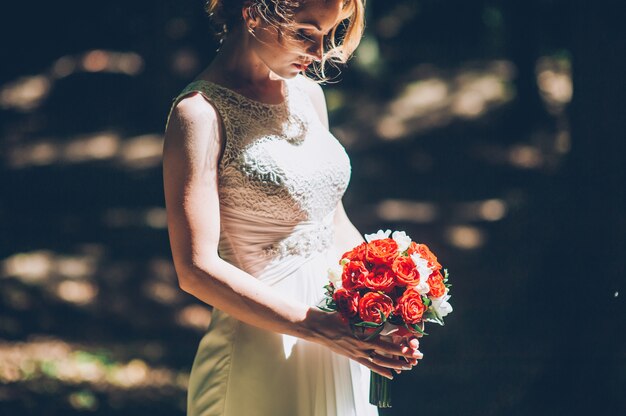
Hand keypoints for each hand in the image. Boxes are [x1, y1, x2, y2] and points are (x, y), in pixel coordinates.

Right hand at [305, 310, 423, 379]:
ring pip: (381, 361)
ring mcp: (358, 352)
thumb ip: (366, 313)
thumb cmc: (335, 315)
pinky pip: (370, 366)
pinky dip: (382, 371)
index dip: (401, 339)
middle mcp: (363, 343)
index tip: (414, 340)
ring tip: (409, 367)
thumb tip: (380, 309)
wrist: (318, 326)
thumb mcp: (352, 311)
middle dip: (405, 354)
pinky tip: (391, 375)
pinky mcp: (354, 357)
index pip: (388, 337)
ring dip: (396, 364)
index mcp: (364, 330)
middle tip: (419, 355)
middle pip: (388, 351)